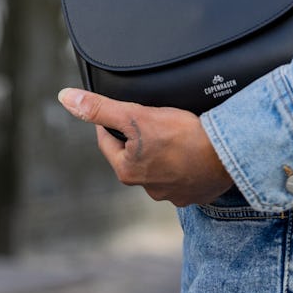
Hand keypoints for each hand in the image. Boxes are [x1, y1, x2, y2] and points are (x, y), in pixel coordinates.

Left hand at [57, 88, 232, 205]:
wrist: (226, 154)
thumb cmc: (182, 135)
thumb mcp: (136, 116)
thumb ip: (100, 108)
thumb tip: (66, 98)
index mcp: (127, 170)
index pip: (107, 140)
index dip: (110, 122)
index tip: (119, 111)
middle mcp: (146, 187)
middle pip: (133, 155)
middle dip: (138, 138)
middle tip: (152, 120)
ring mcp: (171, 194)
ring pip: (157, 167)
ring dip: (161, 154)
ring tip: (174, 137)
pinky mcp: (193, 194)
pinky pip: (182, 177)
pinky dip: (183, 165)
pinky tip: (192, 153)